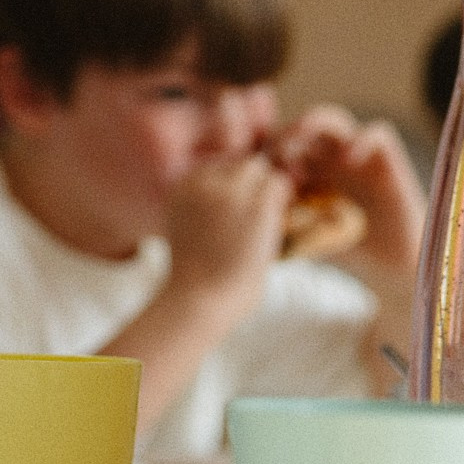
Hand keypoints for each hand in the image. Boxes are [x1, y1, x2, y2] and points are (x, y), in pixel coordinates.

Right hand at [163, 151, 290, 311]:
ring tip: (266, 224)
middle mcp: (200, 180)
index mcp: (180, 186)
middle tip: (257, 219)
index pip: (219, 166)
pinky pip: (281, 184)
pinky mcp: (256, 203)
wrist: (199, 299)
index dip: (234, 188)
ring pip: (262, 170)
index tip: (236, 216)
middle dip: (252, 187)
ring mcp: (228, 189)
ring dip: (268, 194)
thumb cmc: (196, 277)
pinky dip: (284, 202)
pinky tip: (275, 227)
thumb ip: (205, 206)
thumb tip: (237, 198)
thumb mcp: (187, 229)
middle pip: (240, 164)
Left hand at [269, 105, 424, 271]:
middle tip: (274, 150)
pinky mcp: (388, 161)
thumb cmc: (344, 249)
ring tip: (301, 137)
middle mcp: (329, 159)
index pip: (280, 144)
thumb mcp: (301, 234)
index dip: (265, 149)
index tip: (254, 167)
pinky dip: (362, 139)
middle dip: (284, 133)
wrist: (389, 266)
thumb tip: (236, 223)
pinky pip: (378, 132)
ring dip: (314, 123)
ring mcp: (357, 157)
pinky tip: (348, 159)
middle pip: (302, 126)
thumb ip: (275, 221)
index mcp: (305, 171)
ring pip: (334, 119)